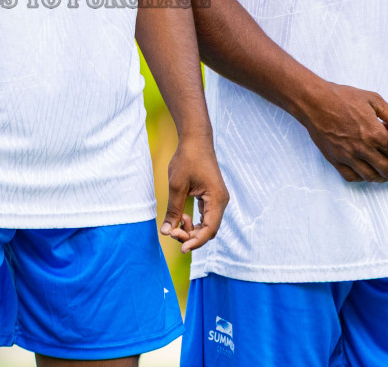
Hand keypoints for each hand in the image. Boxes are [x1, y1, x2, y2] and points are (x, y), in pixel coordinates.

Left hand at [160, 132, 227, 251]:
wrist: (195, 140)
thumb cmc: (187, 159)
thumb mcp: (177, 186)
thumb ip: (173, 210)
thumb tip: (166, 232)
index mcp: (217, 199)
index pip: (209, 229)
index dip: (196, 242)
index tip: (181, 249)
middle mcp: (221, 201)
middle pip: (209, 230)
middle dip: (191, 236)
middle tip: (172, 232)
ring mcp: (218, 199)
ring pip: (208, 225)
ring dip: (192, 229)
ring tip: (177, 222)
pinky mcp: (212, 197)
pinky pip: (206, 216)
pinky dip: (195, 221)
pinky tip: (183, 216)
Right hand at [296, 80, 387, 182]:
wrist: (314, 101)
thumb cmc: (343, 97)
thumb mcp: (372, 99)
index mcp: (373, 132)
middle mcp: (361, 148)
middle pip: (387, 169)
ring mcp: (347, 156)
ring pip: (371, 176)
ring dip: (383, 178)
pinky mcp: (335, 159)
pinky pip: (352, 176)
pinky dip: (363, 178)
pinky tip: (368, 173)